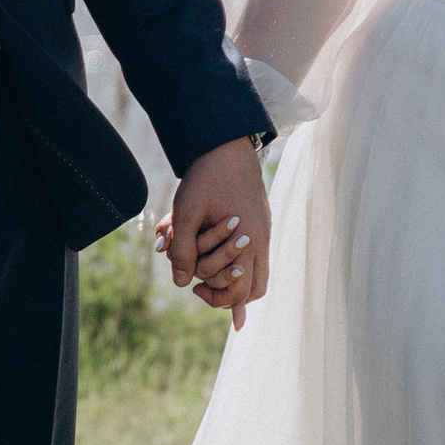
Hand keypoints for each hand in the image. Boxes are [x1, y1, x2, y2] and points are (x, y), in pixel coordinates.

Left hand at [162, 137, 270, 329]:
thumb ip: (183, 249)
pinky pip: (256, 252)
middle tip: (202, 287)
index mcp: (246, 240)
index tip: (195, 289)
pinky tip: (216, 249)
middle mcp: (260, 239)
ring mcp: (264, 229)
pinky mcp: (261, 220)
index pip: (241, 290)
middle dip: (229, 295)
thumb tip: (181, 283)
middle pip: (255, 289)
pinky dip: (237, 258)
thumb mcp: (186, 213)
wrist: (227, 145)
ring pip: (258, 272)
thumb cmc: (205, 177)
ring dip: (233, 277)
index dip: (219, 299)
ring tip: (207, 271)